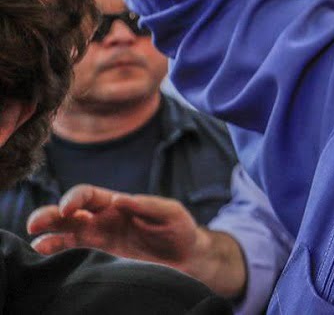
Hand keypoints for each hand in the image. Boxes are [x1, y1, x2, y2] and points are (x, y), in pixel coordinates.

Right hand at [28, 184, 198, 264]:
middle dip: (52, 212)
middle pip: (72, 210)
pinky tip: (42, 249)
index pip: (90, 194)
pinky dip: (57, 246)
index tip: (70, 208)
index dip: (77, 197)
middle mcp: (105, 215)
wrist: (184, 253)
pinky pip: (75, 246)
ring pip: (68, 228)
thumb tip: (119, 200)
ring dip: (49, 230)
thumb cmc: (178, 227)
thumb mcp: (169, 212)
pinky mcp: (102, 249)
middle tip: (36, 222)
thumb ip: (146, 205)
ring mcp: (101, 233)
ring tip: (33, 236)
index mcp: (119, 201)